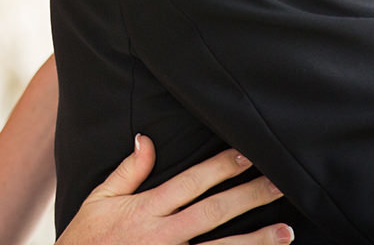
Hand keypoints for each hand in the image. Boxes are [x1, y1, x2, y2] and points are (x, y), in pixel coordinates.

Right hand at [56, 135, 292, 244]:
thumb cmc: (87, 237)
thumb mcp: (99, 199)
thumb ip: (128, 171)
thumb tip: (146, 138)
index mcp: (146, 209)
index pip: (191, 183)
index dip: (220, 167)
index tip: (246, 154)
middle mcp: (163, 235)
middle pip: (214, 212)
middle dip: (248, 197)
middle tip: (279, 183)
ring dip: (255, 241)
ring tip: (286, 233)